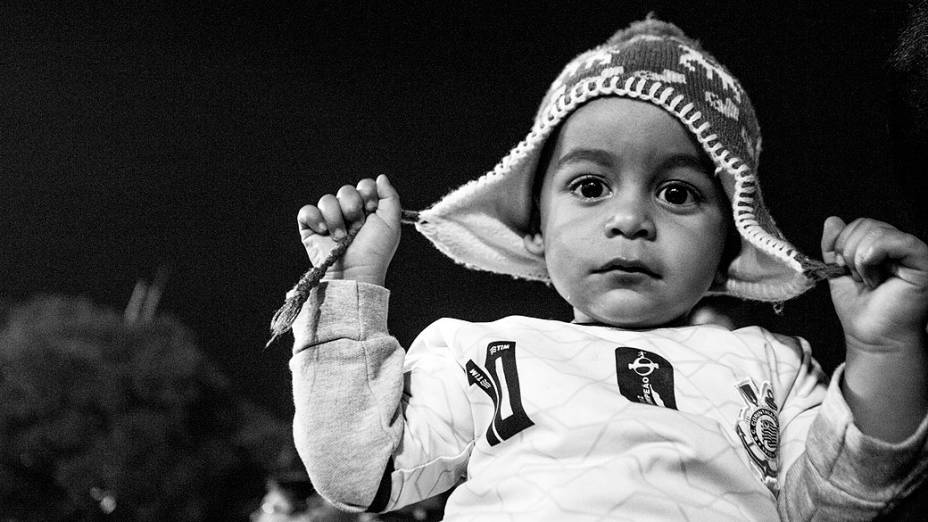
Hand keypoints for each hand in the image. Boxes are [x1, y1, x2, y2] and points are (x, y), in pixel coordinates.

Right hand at [297, 175, 401, 285]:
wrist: (355, 272)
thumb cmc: (374, 252)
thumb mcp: (391, 223)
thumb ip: (390, 197)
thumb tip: (381, 177)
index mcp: (366, 210)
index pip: (364, 186)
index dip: (367, 194)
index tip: (371, 210)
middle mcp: (347, 213)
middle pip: (345, 190)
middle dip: (352, 208)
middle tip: (357, 228)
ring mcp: (328, 220)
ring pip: (327, 200)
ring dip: (336, 219)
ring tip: (341, 237)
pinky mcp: (310, 228)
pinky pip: (307, 211)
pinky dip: (315, 219)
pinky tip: (324, 232)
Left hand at [821, 216, 927, 349]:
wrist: (873, 337)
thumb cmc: (860, 309)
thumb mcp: (838, 272)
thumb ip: (834, 246)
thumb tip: (832, 220)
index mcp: (883, 247)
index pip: (859, 225)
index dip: (842, 246)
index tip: (846, 272)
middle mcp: (900, 246)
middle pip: (865, 224)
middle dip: (849, 253)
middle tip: (860, 279)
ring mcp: (913, 252)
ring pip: (876, 231)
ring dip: (860, 260)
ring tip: (870, 281)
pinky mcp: (922, 261)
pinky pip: (894, 241)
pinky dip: (872, 257)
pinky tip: (874, 278)